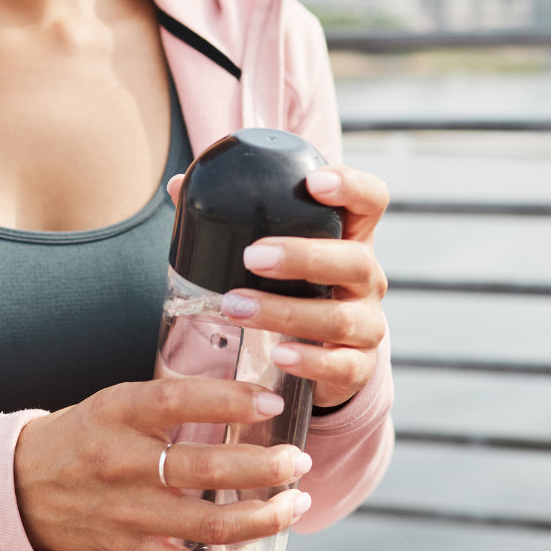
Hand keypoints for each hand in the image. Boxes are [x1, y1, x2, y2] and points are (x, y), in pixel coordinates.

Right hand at [14, 378, 312, 550]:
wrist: (19, 488)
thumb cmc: (81, 438)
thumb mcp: (113, 403)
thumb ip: (169, 402)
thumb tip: (245, 399)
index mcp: (117, 414)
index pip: (181, 400)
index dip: (232, 401)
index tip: (273, 402)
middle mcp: (121, 462)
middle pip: (208, 469)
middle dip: (269, 467)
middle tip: (299, 460)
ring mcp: (125, 513)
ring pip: (210, 522)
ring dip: (266, 515)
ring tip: (295, 502)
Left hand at [170, 165, 388, 408]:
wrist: (316, 359)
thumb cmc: (290, 291)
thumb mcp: (273, 255)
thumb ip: (230, 218)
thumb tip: (179, 186)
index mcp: (350, 240)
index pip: (371, 202)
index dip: (352, 186)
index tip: (313, 182)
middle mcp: (367, 280)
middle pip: (356, 260)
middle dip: (303, 257)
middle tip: (251, 256)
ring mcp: (367, 325)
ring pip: (340, 318)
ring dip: (286, 312)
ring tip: (236, 307)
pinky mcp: (357, 367)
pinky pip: (343, 366)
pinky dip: (310, 361)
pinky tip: (279, 355)